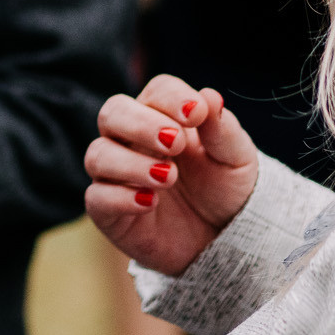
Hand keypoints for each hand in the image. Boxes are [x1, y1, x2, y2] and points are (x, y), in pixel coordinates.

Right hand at [84, 75, 259, 276]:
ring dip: (132, 163)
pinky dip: (121, 197)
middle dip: (140, 124)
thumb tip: (209, 96)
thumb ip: (222, 130)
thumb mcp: (237, 160)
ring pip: (98, 154)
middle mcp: (132, 141)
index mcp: (165, 119)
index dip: (172, 97)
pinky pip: (97, 197)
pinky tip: (151, 202)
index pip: (156, 91)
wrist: (226, 243)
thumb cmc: (227, 192)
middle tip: (174, 143)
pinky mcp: (109, 211)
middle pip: (112, 113)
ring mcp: (116, 175)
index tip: (195, 114)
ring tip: (169, 178)